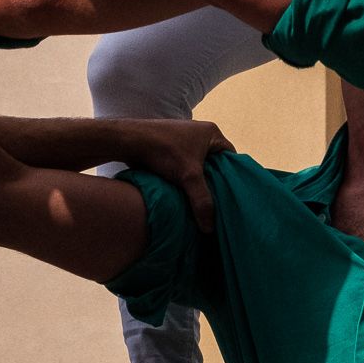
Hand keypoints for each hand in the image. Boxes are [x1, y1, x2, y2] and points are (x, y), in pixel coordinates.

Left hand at [116, 119, 235, 230]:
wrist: (130, 140)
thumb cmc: (163, 150)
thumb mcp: (188, 176)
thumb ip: (202, 201)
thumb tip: (210, 229)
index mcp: (211, 133)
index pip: (232, 159)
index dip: (233, 178)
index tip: (232, 197)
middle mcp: (201, 134)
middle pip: (216, 165)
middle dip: (215, 184)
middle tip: (218, 205)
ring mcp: (186, 141)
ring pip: (200, 168)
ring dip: (199, 184)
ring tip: (201, 203)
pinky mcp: (172, 149)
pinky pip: (187, 168)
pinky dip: (187, 181)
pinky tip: (185, 196)